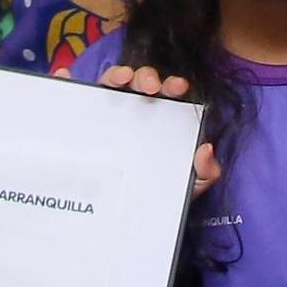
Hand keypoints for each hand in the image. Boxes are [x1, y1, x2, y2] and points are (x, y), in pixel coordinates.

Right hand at [93, 67, 223, 194]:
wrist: (136, 212)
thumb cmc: (162, 192)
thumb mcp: (189, 184)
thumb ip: (205, 171)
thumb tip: (206, 149)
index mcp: (164, 119)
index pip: (169, 95)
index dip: (173, 85)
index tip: (179, 87)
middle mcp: (139, 111)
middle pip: (141, 84)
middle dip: (146, 77)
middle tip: (152, 88)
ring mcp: (114, 115)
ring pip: (114, 85)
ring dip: (118, 75)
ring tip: (123, 79)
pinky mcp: (92, 123)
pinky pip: (88, 99)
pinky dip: (81, 83)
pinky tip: (80, 80)